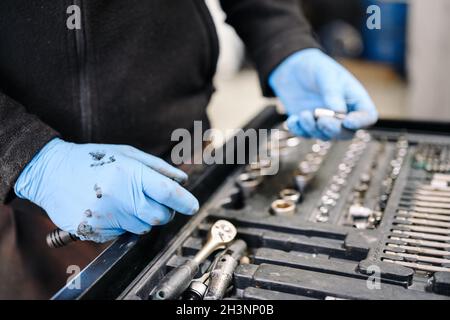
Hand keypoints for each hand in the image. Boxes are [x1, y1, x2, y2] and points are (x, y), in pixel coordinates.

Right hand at [14, 138, 198, 241]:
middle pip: (160, 216)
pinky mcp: (96, 231)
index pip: (168, 193)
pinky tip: (110, 207)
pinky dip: (124, 223)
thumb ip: (158, 167)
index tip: (192, 205)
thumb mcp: (127, 153)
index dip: (185, 201)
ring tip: (126, 200)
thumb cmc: (92, 160)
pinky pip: (123, 233)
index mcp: (130, 174)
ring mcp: (107, 216)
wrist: (51, 172)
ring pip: (143, 227)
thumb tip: (182, 181)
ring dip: (143, 216)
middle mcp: (120, 197)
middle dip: (165, 211)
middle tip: (155, 200)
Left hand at [269, 48, 377, 139]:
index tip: (348, 121)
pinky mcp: (308, 125)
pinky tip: (293, 119)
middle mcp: (343, 114)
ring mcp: (325, 121)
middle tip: (321, 120)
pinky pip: (306, 135)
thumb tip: (339, 113)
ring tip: (304, 114)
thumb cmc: (316, 68)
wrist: (293, 67)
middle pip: (346, 133)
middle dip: (333, 129)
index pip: (367, 117)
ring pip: (325, 136)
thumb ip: (333, 93)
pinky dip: (299, 130)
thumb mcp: (326, 75)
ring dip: (313, 129)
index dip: (360, 122)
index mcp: (355, 100)